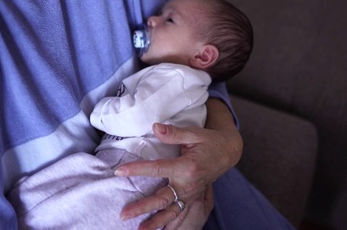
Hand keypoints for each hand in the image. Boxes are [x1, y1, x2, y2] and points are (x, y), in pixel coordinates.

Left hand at [116, 99, 241, 229]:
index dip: (137, 170)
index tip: (119, 171)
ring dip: (154, 222)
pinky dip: (168, 224)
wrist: (227, 152)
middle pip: (162, 199)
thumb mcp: (193, 133)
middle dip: (142, 207)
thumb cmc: (208, 141)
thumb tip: (155, 127)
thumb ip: (173, 133)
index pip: (157, 169)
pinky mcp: (191, 199)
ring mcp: (191, 194)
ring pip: (170, 212)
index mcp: (187, 167)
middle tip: (123, 214)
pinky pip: (179, 215)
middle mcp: (188, 184)